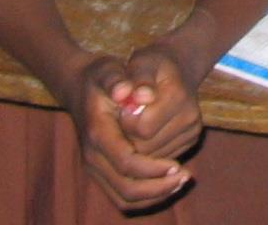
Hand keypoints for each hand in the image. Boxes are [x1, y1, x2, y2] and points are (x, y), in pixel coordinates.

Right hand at [59, 52, 189, 209]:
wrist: (81, 86)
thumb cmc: (102, 76)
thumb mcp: (110, 69)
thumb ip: (120, 80)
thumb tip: (133, 93)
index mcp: (97, 133)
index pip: (126, 162)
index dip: (153, 168)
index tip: (177, 166)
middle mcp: (93, 156)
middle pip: (126, 188)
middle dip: (157, 187)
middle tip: (185, 177)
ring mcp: (96, 167)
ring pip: (124, 198)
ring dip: (153, 194)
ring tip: (180, 182)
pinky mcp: (102, 172)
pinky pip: (123, 196)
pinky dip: (145, 196)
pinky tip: (168, 183)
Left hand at [111, 42, 203, 164]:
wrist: (175, 69)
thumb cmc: (151, 65)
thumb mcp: (141, 63)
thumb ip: (138, 79)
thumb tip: (139, 97)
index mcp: (178, 95)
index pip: (143, 128)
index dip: (126, 121)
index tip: (124, 105)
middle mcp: (190, 116)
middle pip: (146, 147)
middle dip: (129, 137)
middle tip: (127, 116)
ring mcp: (192, 131)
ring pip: (152, 158)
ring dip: (137, 146)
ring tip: (136, 122)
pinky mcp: (191, 141)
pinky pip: (160, 160)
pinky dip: (147, 152)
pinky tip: (145, 132)